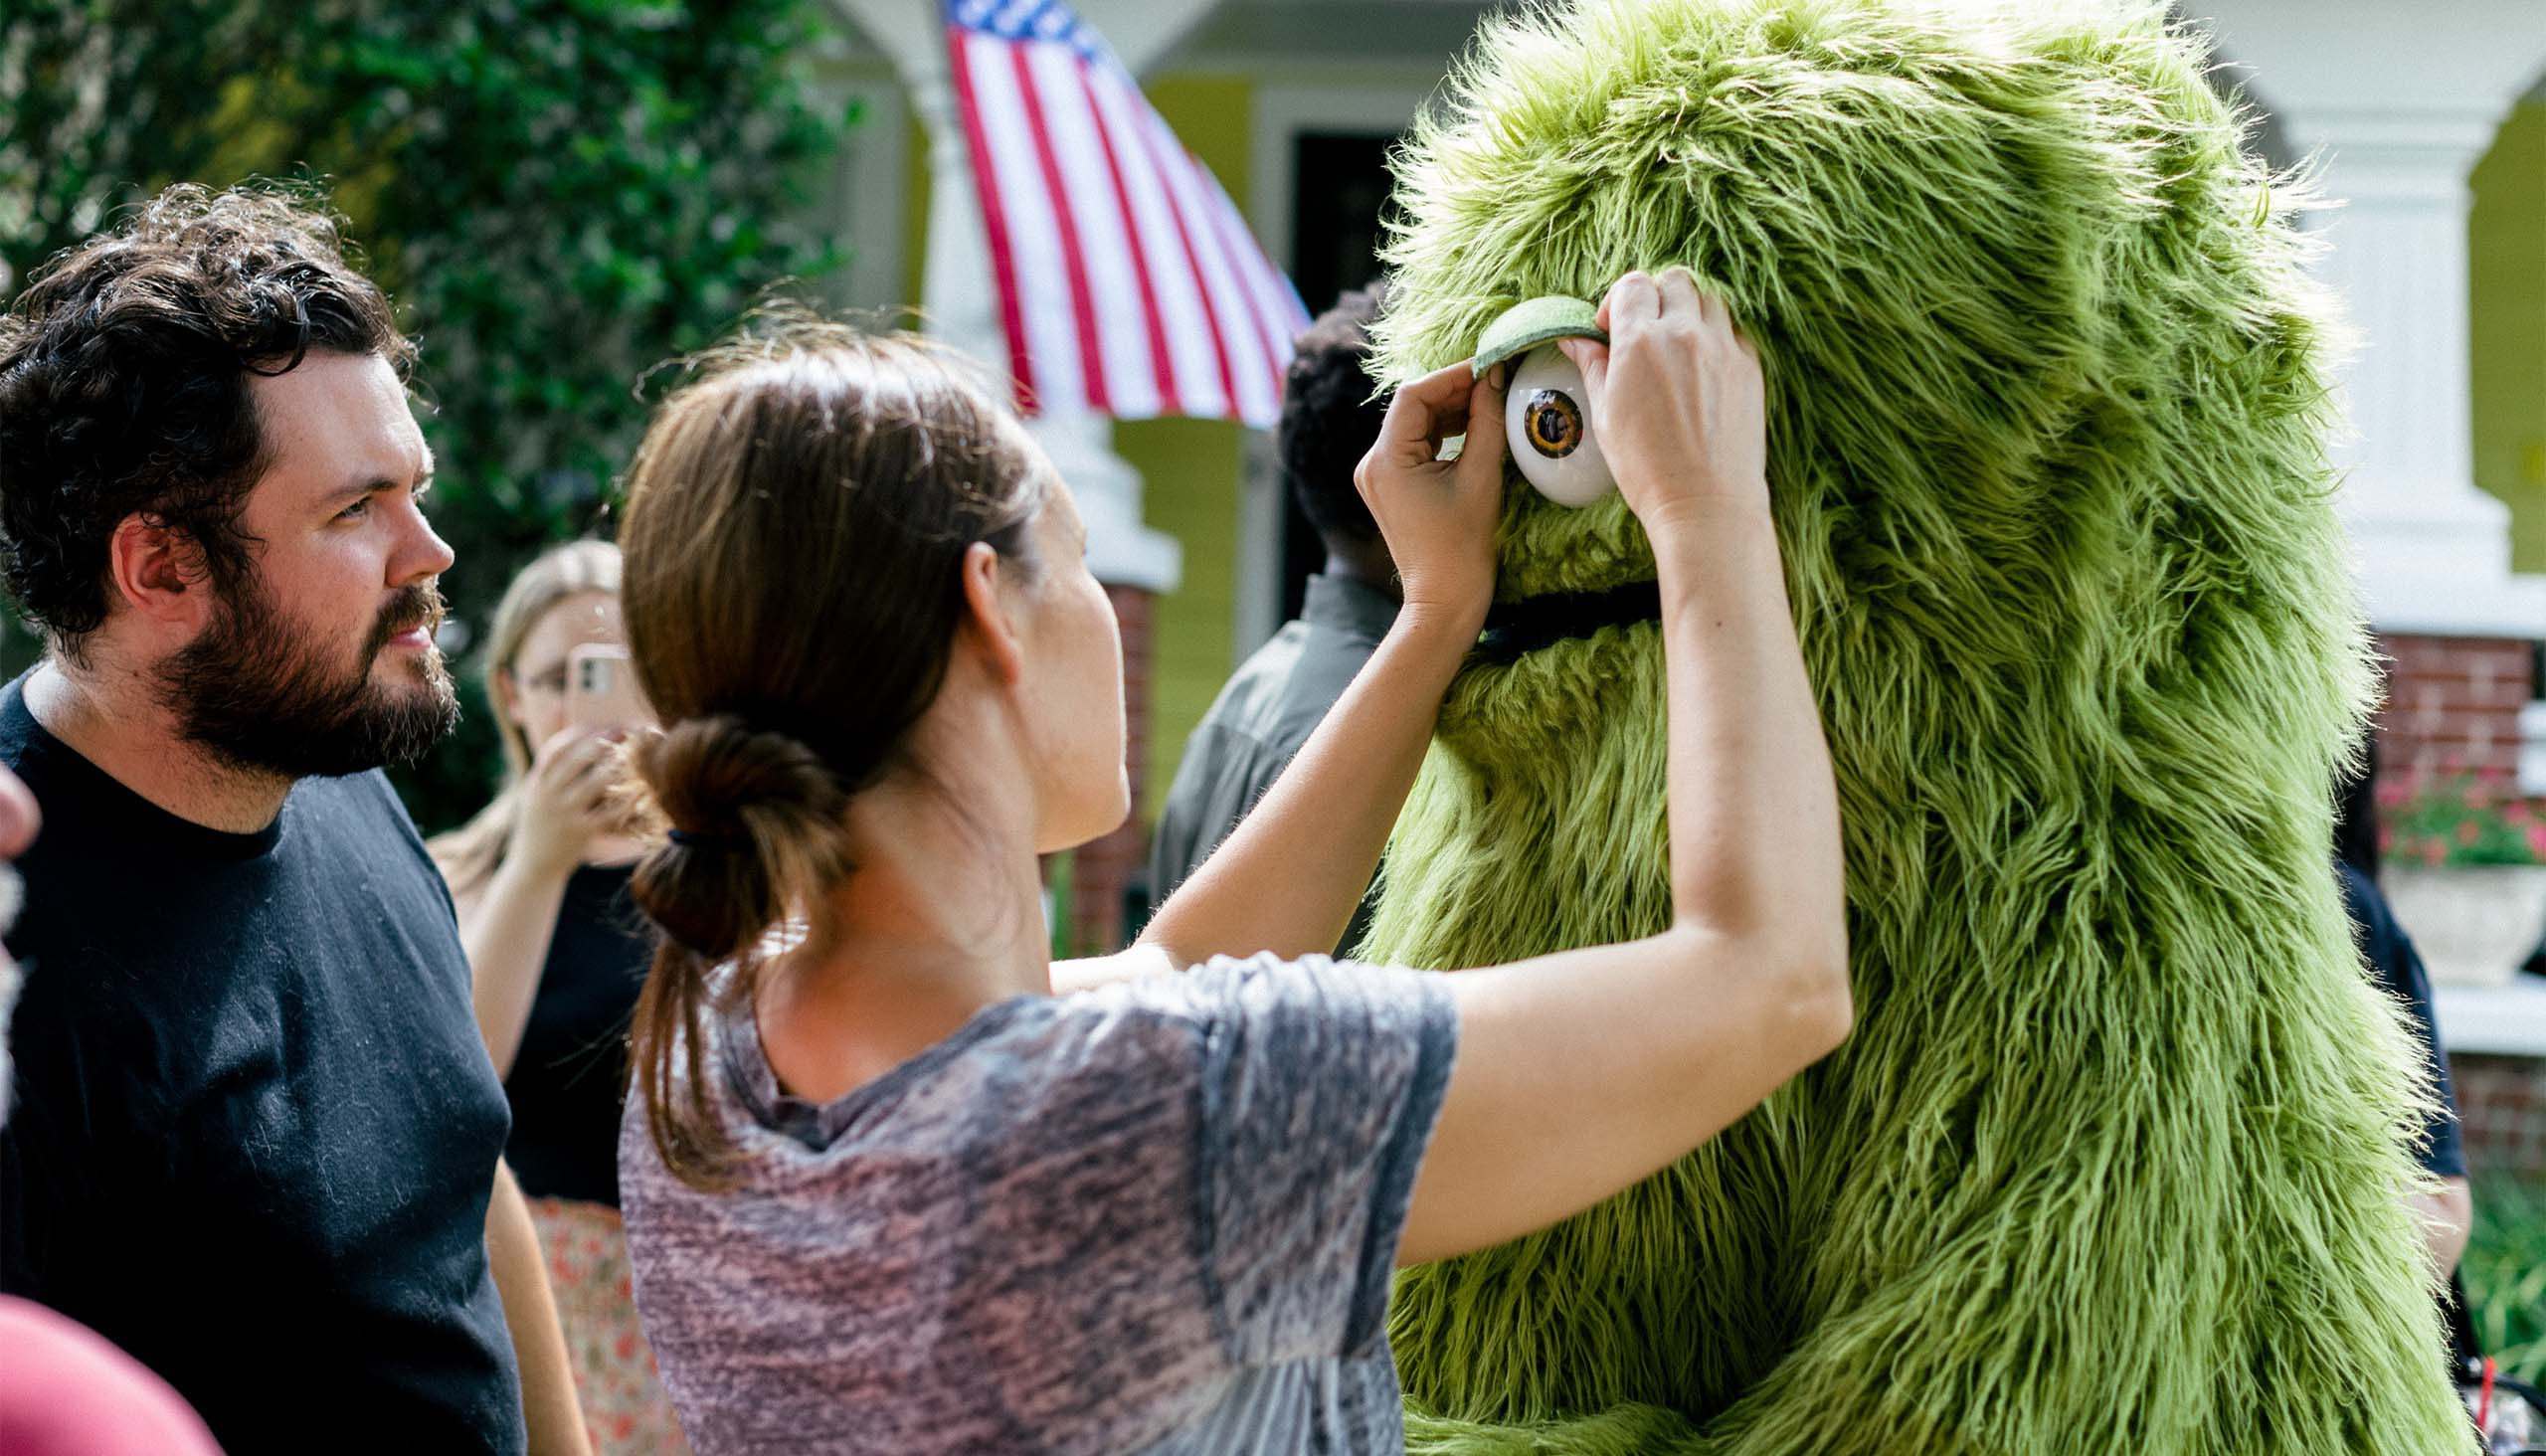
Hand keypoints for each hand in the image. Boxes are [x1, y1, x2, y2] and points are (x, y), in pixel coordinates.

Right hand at [510, 726, 623, 877]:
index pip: (557, 747)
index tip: (605, 724)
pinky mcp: (581, 832)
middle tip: (629, 732)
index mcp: (537, 781)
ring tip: (638, 756)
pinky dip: (626, 800)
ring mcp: (565, 813)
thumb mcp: (535, 790)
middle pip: (578, 758)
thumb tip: (560, 716)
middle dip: (606, 740)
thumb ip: (550, 760)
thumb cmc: (540, 823)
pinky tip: (641, 790)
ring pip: (596, 781)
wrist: (532, 867)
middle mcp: (548, 794)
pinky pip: (609, 812)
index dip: (582, 732)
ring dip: (619, 766)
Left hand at [1353, 359, 1505, 626]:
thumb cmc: (1463, 546)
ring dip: (1451, 411)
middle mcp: (1372, 464)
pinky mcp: (1390, 485)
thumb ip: (1487, 422)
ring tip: (1490, 403)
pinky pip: (1416, 444)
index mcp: (1385, 461)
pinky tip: (1474, 427)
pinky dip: (1443, 433)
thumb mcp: (1481, 477)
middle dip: (1454, 392)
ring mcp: (1378, 475)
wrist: (1445, 599)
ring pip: (1415, 424)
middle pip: (1412, 407)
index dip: (1452, 376)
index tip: (1489, 367)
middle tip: (1496, 382)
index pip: (1414, 396)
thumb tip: (1495, 377)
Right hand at [1557, 268, 1766, 536]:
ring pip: (1709, 298)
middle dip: (1656, 297)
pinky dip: (1717, 336)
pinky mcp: (1750, 366)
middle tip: (1645, 331)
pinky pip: (1734, 329)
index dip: (1618, 302)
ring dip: (1689, 310)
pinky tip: (1704, 369)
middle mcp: (1685, 334)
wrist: (1707, 504)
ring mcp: (1723, 347)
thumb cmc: (1648, 469)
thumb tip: (1573, 338)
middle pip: (1675, 280)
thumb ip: (1592, 366)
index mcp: (1640, 342)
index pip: (1633, 285)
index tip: (1612, 330)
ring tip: (1678, 346)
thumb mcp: (1605, 416)